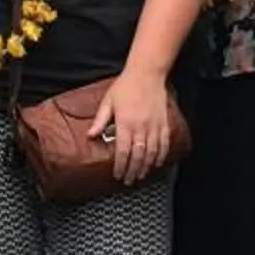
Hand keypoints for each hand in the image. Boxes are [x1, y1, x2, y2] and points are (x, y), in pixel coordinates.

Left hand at [95, 68, 177, 183]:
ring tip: (140, 175)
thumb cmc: (125, 86)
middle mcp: (141, 127)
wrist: (147, 74)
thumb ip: (100, 121)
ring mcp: (154, 126)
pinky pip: (163, 144)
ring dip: (146, 166)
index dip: (120, 166)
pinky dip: (160, 155)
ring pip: (151, 153)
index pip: (123, 151)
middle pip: (138, 156)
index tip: (117, 175)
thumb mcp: (108, 102)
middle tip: (128, 180)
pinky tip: (156, 163)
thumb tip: (90, 136)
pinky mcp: (163, 123)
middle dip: (133, 171)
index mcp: (125, 123)